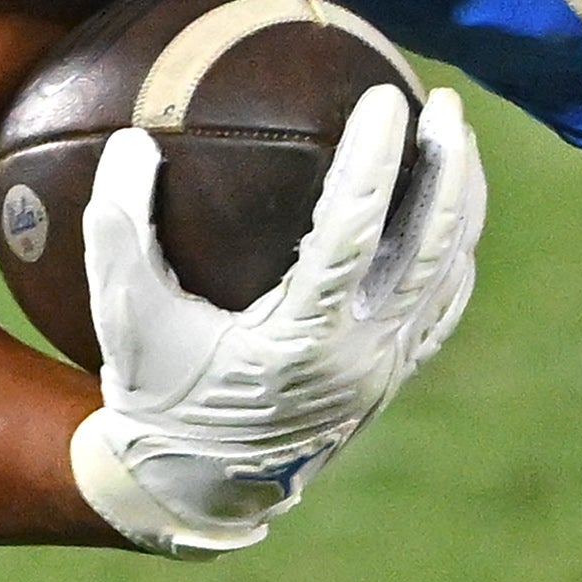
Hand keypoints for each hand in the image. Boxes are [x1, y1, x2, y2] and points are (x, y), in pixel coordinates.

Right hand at [74, 88, 481, 554]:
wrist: (196, 483)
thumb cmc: (156, 392)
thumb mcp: (125, 315)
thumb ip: (120, 228)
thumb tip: (127, 140)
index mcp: (301, 336)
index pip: (356, 229)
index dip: (377, 160)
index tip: (387, 97)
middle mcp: (360, 353)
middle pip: (430, 248)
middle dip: (447, 171)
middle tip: (446, 103)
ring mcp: (386, 369)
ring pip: (447, 274)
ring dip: (461, 205)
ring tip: (457, 140)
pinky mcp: (393, 378)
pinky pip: (442, 309)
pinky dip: (453, 256)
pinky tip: (453, 216)